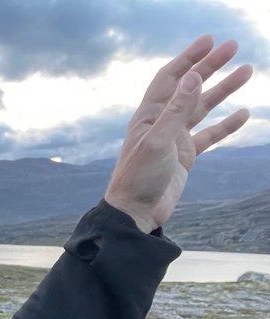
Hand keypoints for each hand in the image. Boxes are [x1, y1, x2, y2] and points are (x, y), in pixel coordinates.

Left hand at [104, 35, 252, 232]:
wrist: (135, 213)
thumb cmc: (138, 178)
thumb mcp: (158, 142)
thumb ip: (176, 110)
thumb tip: (193, 77)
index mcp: (149, 116)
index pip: (170, 78)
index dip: (188, 58)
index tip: (209, 41)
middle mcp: (161, 124)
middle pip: (189, 88)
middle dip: (210, 66)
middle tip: (233, 47)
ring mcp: (174, 140)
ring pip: (202, 109)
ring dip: (223, 90)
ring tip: (246, 71)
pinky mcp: (185, 157)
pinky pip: (209, 136)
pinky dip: (226, 125)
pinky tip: (243, 113)